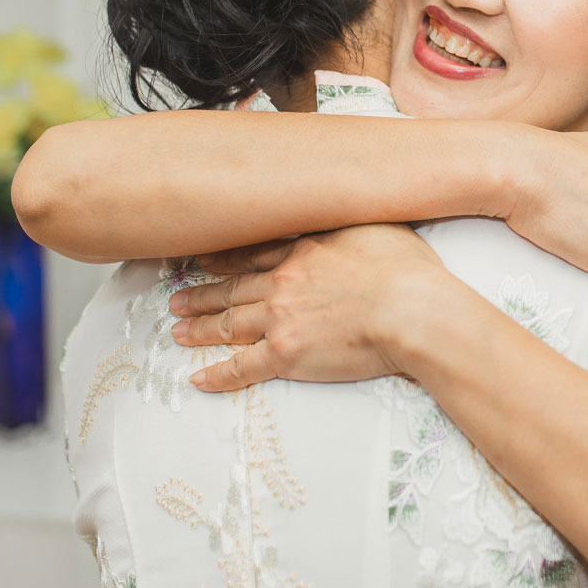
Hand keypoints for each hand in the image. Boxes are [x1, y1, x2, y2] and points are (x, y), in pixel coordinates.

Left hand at [168, 225, 441, 390]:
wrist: (411, 309)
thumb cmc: (407, 270)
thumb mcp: (376, 226)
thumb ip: (349, 223)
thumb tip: (348, 209)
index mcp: (303, 251)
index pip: (253, 255)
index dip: (225, 259)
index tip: (203, 260)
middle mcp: (283, 283)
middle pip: (232, 288)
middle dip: (202, 295)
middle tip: (176, 299)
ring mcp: (280, 320)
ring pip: (228, 324)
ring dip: (200, 328)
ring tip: (178, 331)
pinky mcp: (287, 355)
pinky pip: (242, 368)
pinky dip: (218, 375)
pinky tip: (199, 379)